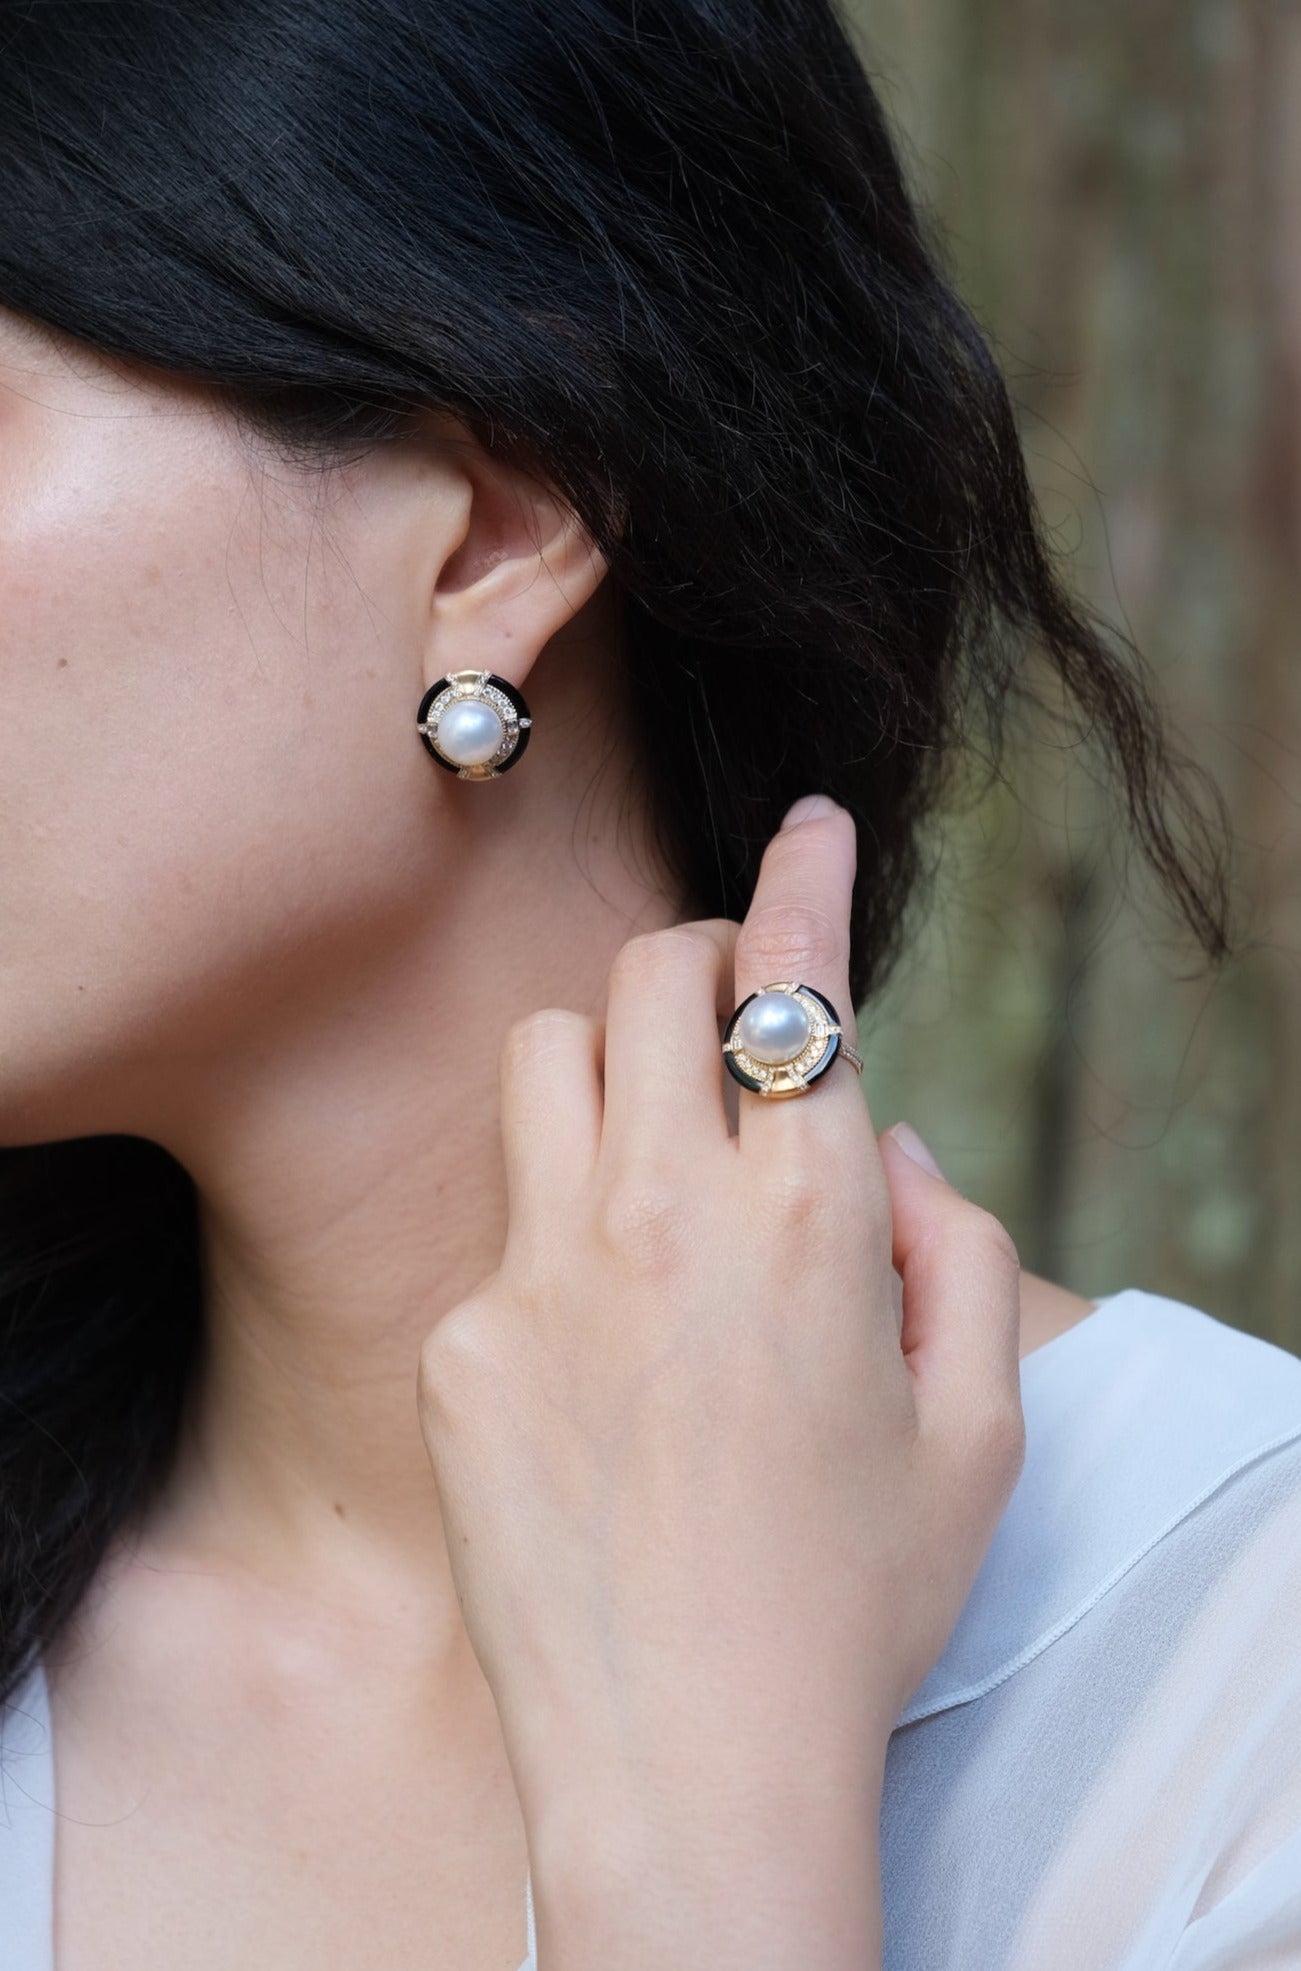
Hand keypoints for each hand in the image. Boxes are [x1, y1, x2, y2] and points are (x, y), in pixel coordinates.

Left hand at [416, 794, 1025, 1957]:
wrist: (690, 1764)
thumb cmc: (855, 1604)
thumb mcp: (980, 1431)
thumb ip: (957, 1251)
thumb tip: (892, 1147)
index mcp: (814, 1228)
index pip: (801, 991)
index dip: (808, 881)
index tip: (809, 823)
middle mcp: (668, 1219)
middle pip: (655, 976)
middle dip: (702, 955)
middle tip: (733, 1009)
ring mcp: (545, 1273)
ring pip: (549, 1054)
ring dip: (612, 1057)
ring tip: (652, 1142)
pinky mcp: (462, 1341)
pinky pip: (501, 1218)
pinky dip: (558, 1226)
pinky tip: (594, 1339)